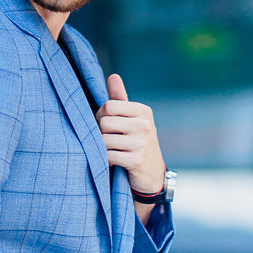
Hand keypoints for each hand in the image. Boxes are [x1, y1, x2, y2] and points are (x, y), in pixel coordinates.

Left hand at [96, 73, 165, 197]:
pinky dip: (106, 161)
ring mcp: (142, 143)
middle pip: (104, 122)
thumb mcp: (132, 121)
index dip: (101, 116)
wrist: (152, 176)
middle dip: (100, 133)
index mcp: (143, 112)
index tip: (107, 127)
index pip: (109, 105)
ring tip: (112, 152)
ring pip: (103, 140)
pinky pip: (108, 156)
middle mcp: (145, 125)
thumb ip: (120, 99)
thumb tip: (113, 76)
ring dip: (102, 149)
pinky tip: (114, 163)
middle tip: (109, 141)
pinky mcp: (136, 160)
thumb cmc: (137, 144)